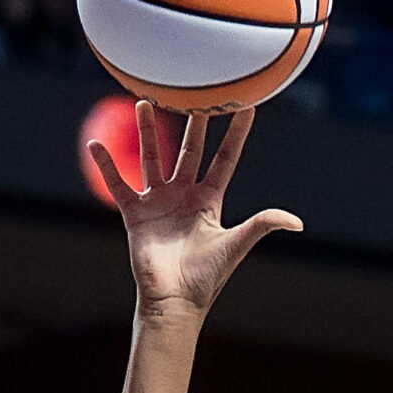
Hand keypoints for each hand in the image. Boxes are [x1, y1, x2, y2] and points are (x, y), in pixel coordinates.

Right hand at [90, 104, 301, 322]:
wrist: (174, 301)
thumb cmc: (206, 277)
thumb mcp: (236, 244)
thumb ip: (263, 225)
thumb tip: (298, 223)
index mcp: (210, 201)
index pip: (224, 159)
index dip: (235, 134)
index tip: (244, 106)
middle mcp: (184, 196)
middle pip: (188, 150)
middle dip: (192, 123)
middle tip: (193, 91)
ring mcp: (159, 203)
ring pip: (152, 158)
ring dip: (148, 132)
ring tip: (146, 101)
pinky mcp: (136, 214)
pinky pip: (118, 184)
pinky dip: (106, 166)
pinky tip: (94, 146)